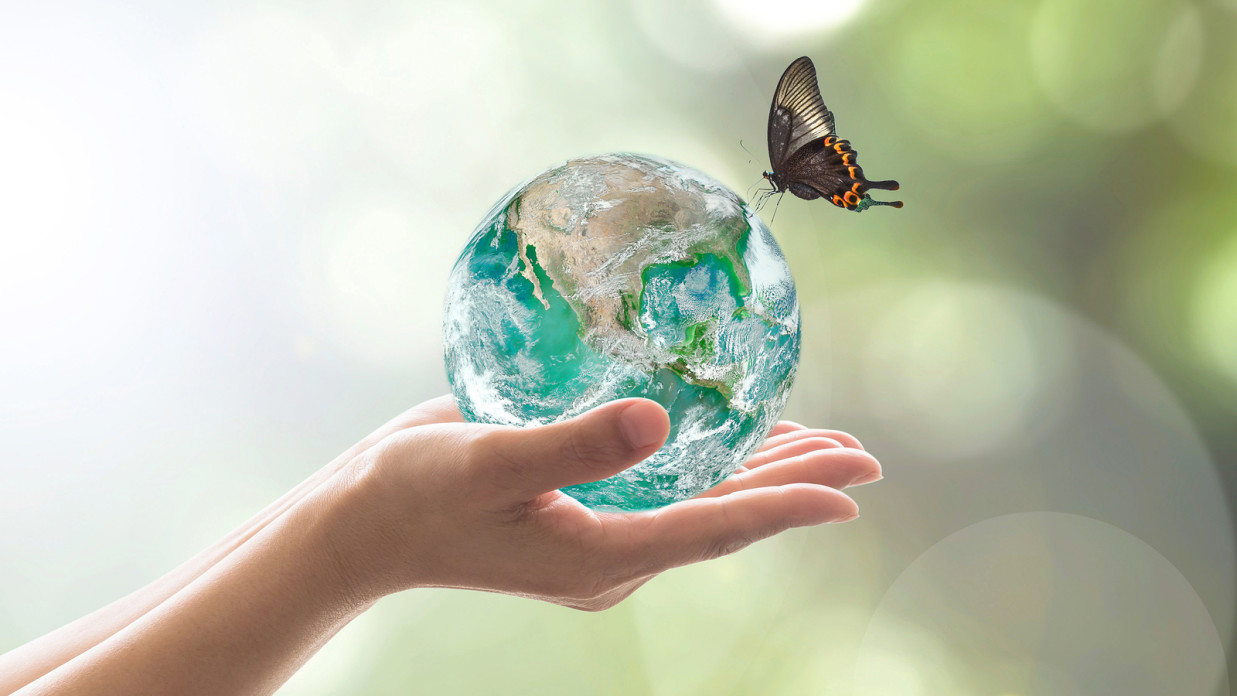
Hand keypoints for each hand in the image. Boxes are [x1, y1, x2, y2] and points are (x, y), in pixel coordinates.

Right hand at [326, 396, 880, 610]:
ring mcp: (601, 528)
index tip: (851, 493)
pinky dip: (710, 456)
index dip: (786, 507)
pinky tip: (733, 429)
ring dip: (764, 470)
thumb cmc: (415, 495)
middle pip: (725, 515)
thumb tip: (660, 420)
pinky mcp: (584, 501)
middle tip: (866, 459)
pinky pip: (667, 483)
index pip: (713, 528)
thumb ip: (574, 445)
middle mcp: (615, 548)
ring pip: (703, 498)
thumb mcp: (489, 463)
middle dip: (797, 485)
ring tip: (828, 447)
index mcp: (601, 554)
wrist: (363, 521)